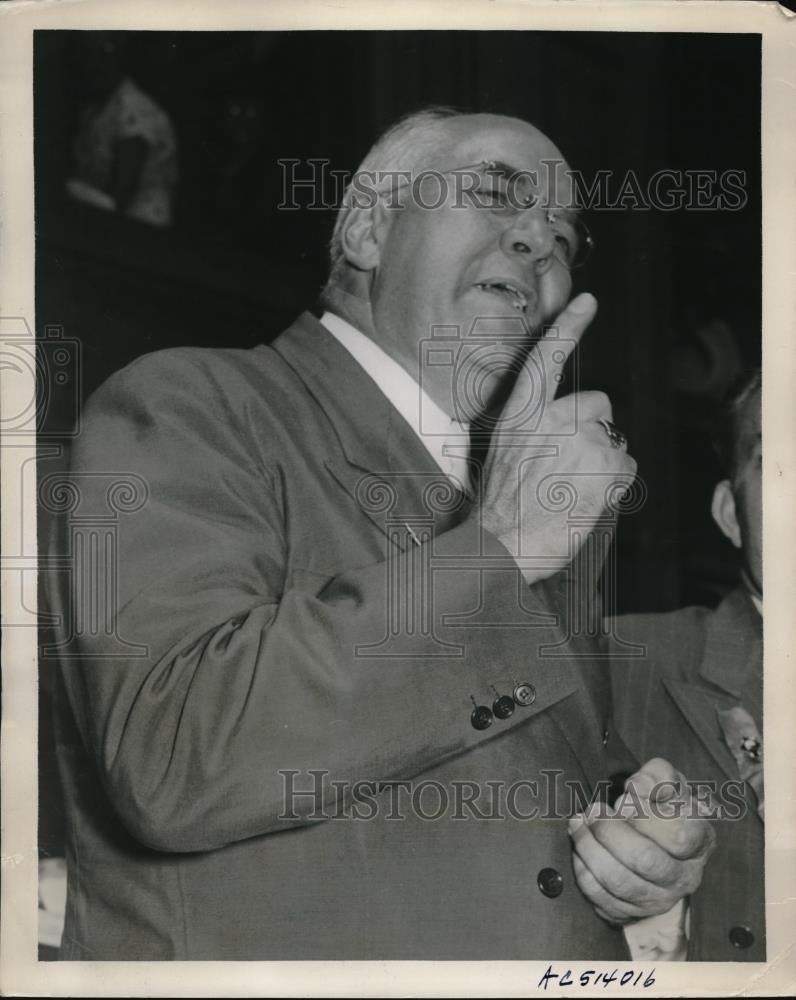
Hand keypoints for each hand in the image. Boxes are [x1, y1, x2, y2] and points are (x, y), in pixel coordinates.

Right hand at [477, 293, 636, 583]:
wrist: (504, 545)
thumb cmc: (499, 511)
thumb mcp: (501, 457)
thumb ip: (530, 433)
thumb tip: (557, 434)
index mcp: (520, 415)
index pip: (545, 360)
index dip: (568, 328)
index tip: (587, 302)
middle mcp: (551, 418)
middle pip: (597, 405)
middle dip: (594, 430)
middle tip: (572, 467)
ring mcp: (580, 438)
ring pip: (614, 439)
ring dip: (604, 463)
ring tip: (574, 491)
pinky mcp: (605, 463)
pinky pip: (627, 465)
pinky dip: (617, 483)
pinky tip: (589, 499)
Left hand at [569, 757, 715, 925]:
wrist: (657, 843)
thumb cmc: (662, 805)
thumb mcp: (667, 782)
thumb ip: (656, 776)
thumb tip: (635, 790)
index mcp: (700, 841)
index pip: (678, 836)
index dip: (644, 817)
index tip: (623, 799)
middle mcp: (685, 877)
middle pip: (644, 860)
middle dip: (608, 830)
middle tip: (592, 810)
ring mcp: (659, 900)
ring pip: (619, 882)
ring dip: (590, 848)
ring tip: (579, 824)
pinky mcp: (632, 913)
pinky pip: (601, 899)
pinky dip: (583, 871)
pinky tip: (580, 850)